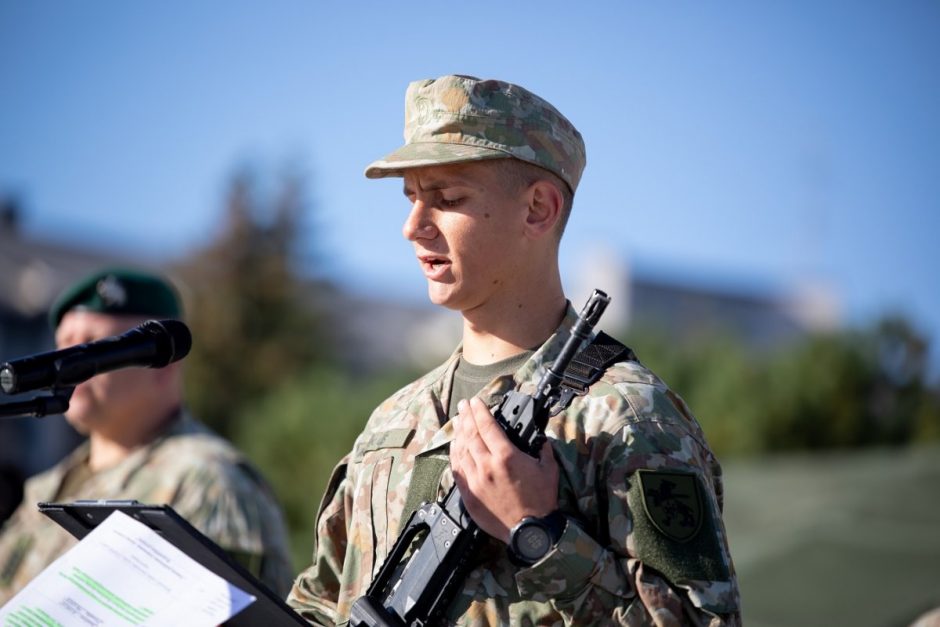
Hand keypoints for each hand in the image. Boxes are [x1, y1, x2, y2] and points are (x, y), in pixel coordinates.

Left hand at [449, 397, 559, 543]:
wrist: (530, 531)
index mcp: (506, 456)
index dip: (480, 410)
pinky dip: (455, 455)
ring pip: (461, 450)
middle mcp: (487, 466)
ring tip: (458, 421)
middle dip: (466, 416)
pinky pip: (457, 470)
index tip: (475, 401)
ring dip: (459, 433)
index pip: (487, 426)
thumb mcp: (549, 469)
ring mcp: (475, 481)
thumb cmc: (541, 501)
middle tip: (463, 405)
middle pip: (471, 434)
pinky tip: (455, 446)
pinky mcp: (469, 494)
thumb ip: (543, 449)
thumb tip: (540, 438)